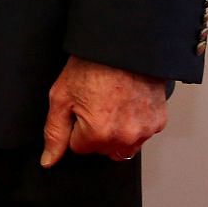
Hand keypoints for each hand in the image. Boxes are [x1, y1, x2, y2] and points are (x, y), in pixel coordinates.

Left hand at [40, 56, 166, 166]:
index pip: (79, 147)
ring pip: (122, 146)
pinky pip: (141, 134)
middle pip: (101, 149)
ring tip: (112, 103)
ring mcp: (144, 131)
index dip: (76, 126)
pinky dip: (134, 123)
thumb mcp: (61, 96)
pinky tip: (128, 103)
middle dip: (95, 132)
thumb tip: (49, 161)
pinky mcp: (158, 122)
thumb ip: (54, 133)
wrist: (123, 45)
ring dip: (116, 132)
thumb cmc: (91, 65)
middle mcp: (124, 137)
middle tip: (96, 102)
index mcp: (98, 132)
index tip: (81, 106)